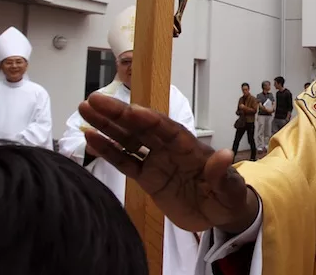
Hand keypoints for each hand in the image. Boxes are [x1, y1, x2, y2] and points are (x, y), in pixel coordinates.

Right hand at [79, 93, 258, 232]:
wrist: (219, 215)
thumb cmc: (228, 197)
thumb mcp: (230, 190)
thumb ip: (223, 175)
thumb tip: (224, 155)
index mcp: (190, 148)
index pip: (168, 130)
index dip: (150, 120)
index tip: (131, 111)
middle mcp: (170, 148)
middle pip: (142, 127)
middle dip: (119, 114)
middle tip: (95, 99)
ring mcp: (157, 161)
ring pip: (129, 139)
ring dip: (107, 125)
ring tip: (85, 109)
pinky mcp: (147, 177)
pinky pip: (125, 161)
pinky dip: (108, 151)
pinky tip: (90, 138)